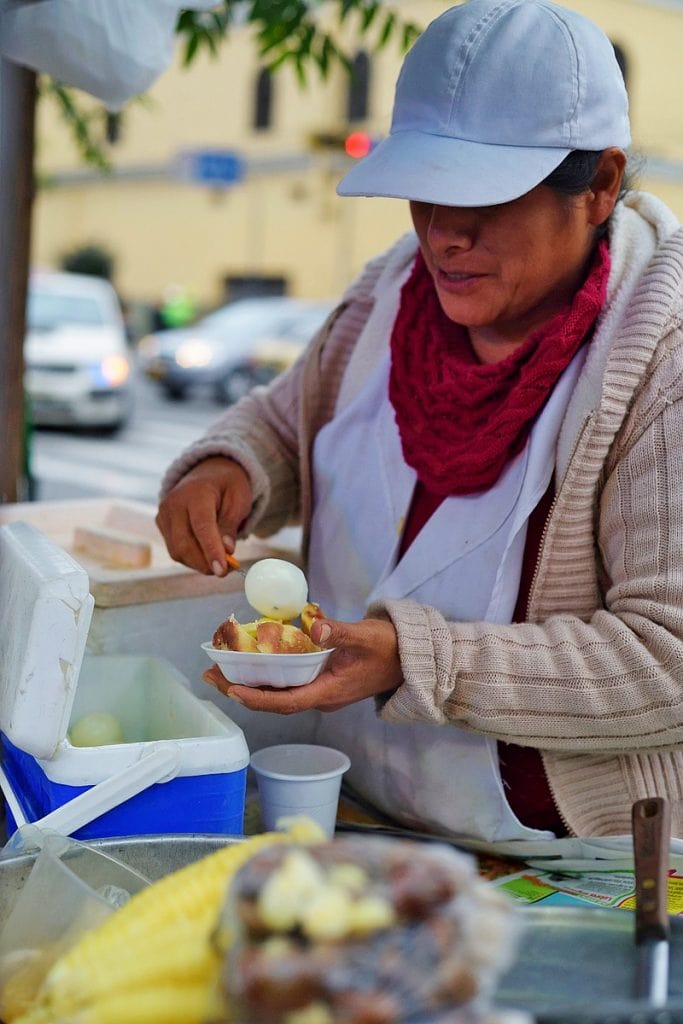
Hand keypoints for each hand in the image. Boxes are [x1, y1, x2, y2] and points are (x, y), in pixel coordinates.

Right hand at [156, 456, 252, 574]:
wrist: (208, 472)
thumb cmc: (227, 485)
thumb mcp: (239, 499)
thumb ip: (230, 524)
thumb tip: (226, 551)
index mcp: (196, 493)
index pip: (201, 526)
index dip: (211, 550)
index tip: (222, 570)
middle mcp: (174, 503)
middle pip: (184, 544)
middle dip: (205, 563)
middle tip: (227, 570)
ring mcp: (164, 514)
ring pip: (177, 551)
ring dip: (199, 563)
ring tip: (219, 561)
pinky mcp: (161, 524)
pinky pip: (175, 550)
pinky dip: (191, 558)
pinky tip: (206, 554)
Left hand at [202, 616, 402, 713]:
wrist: (411, 659)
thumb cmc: (390, 648)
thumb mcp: (365, 636)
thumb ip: (338, 632)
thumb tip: (312, 626)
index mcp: (328, 692)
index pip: (284, 702)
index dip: (256, 698)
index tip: (231, 688)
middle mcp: (320, 697)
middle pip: (272, 700)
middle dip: (239, 689)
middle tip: (210, 674)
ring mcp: (320, 691)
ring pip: (277, 692)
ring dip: (248, 682)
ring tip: (220, 669)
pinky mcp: (321, 682)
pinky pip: (287, 683)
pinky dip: (265, 674)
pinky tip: (251, 661)